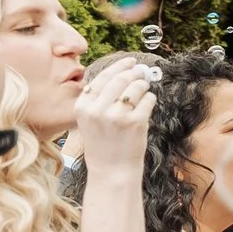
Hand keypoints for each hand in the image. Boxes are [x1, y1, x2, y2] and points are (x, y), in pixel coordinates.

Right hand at [73, 58, 158, 180]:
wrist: (111, 170)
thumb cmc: (103, 144)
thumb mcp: (89, 119)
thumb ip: (99, 98)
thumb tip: (122, 72)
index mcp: (82, 106)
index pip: (102, 77)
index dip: (119, 66)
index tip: (131, 61)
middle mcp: (97, 109)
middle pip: (120, 79)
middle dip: (134, 72)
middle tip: (142, 72)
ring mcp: (116, 116)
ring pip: (136, 87)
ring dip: (143, 85)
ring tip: (144, 91)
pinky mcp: (135, 122)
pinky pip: (148, 99)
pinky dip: (150, 99)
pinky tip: (147, 105)